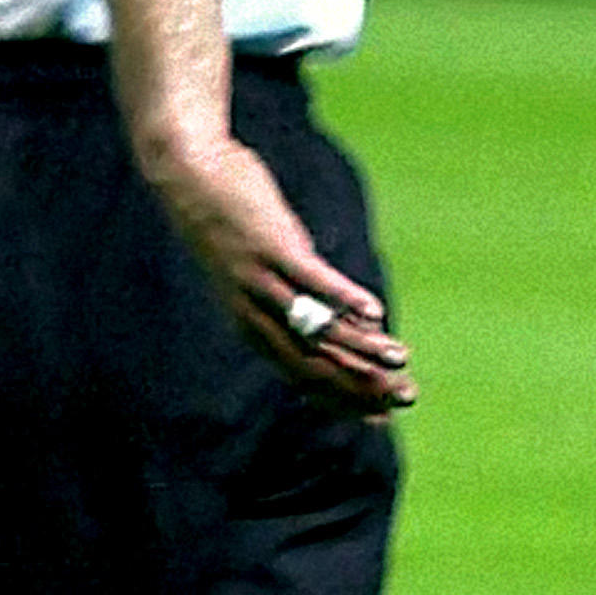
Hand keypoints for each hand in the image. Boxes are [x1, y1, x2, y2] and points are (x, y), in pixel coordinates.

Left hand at [142, 127, 412, 414]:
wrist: (189, 176)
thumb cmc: (233, 226)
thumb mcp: (262, 274)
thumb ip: (300, 301)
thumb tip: (353, 323)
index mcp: (250, 326)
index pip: (301, 378)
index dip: (343, 401)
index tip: (383, 418)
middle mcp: (252, 312)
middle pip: (311, 364)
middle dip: (362, 385)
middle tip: (407, 396)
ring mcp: (260, 280)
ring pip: (315, 327)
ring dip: (362, 346)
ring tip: (402, 358)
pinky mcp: (271, 246)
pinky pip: (310, 279)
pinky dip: (344, 297)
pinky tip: (376, 311)